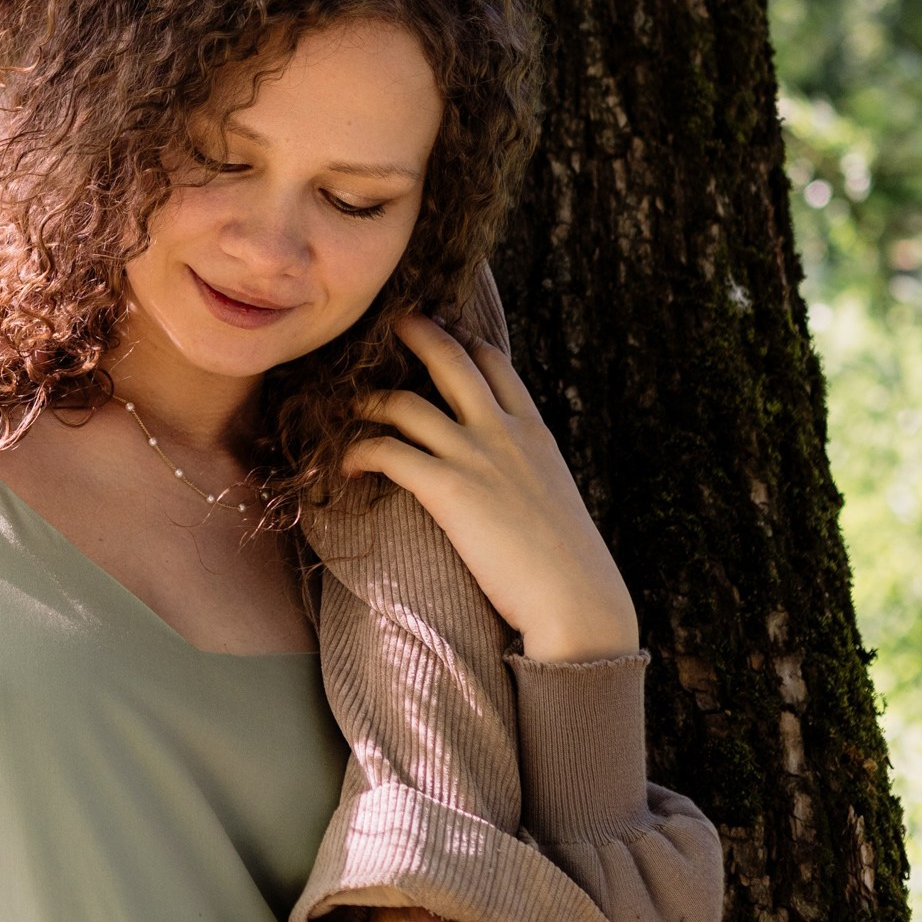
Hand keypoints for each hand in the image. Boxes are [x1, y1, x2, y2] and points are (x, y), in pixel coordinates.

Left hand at [344, 315, 638, 662]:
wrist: (577, 600)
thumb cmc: (567, 562)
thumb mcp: (552, 493)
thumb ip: (526, 467)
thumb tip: (506, 472)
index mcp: (533, 429)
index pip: (493, 360)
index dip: (460, 337)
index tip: (436, 324)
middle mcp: (504, 431)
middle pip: (450, 357)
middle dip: (414, 331)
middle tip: (387, 321)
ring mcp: (476, 456)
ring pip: (405, 403)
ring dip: (366, 400)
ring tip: (344, 406)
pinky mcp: (449, 490)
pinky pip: (387, 451)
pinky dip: (358, 451)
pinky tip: (344, 466)